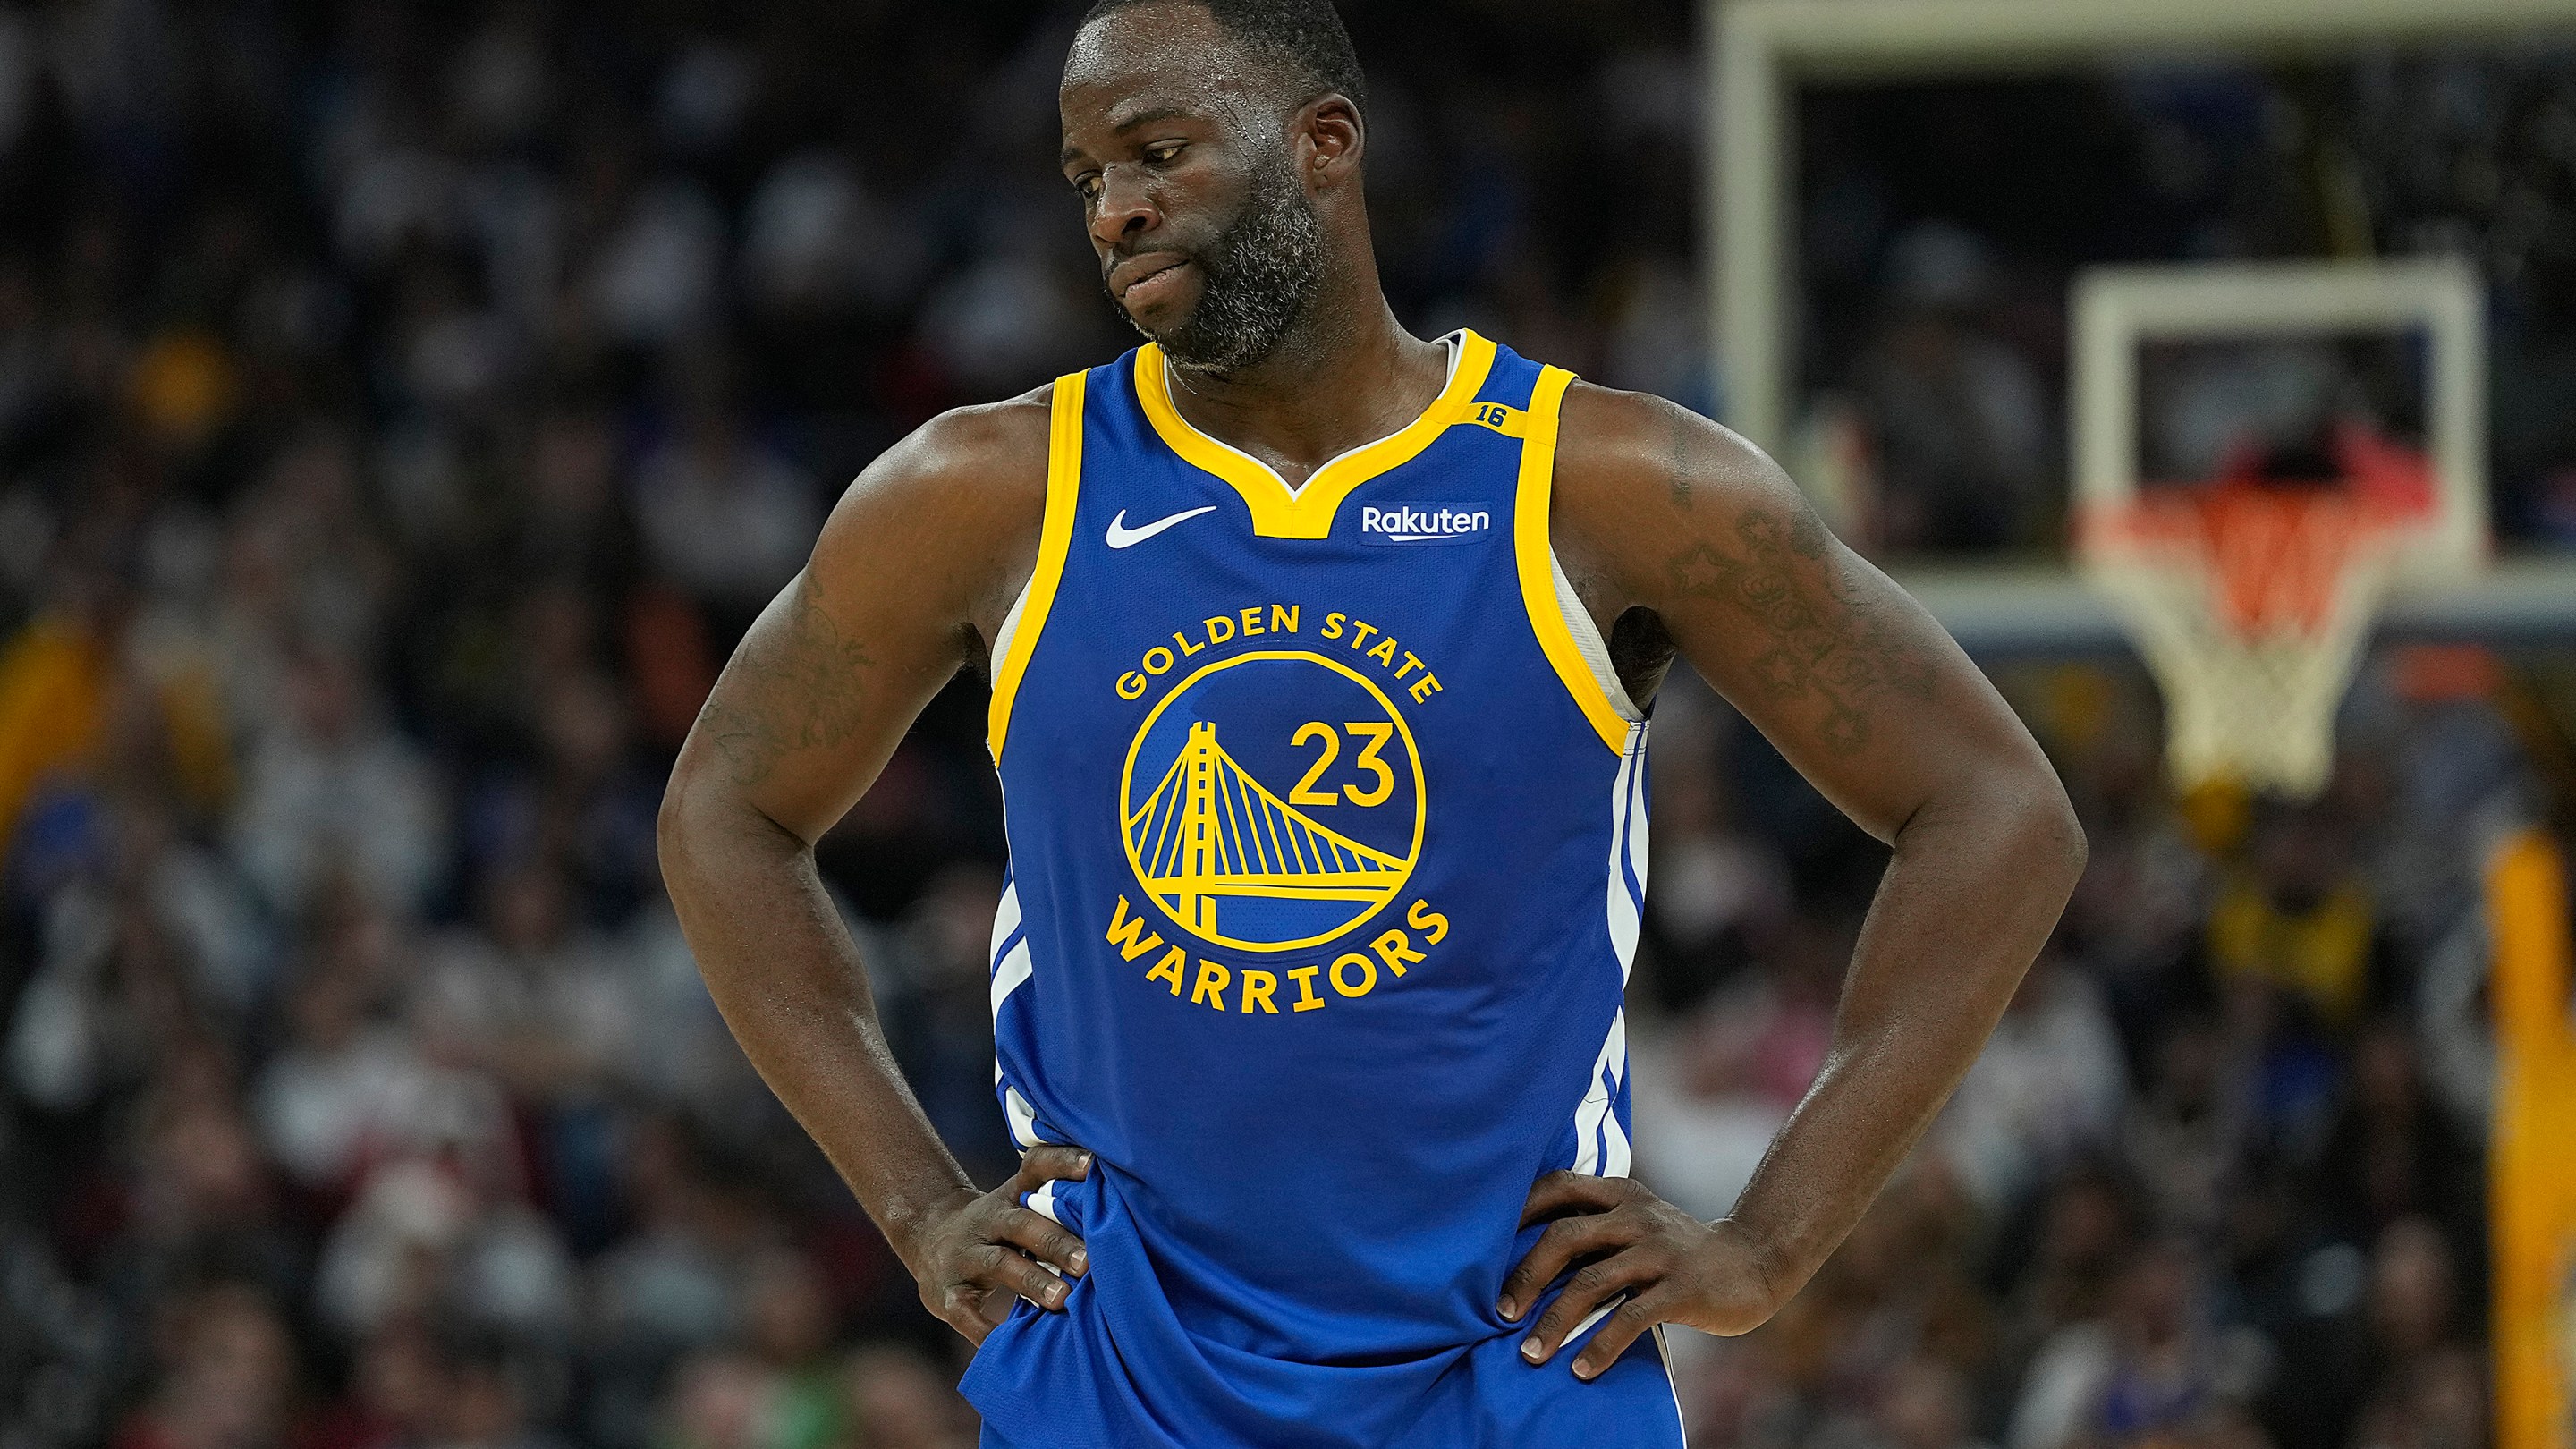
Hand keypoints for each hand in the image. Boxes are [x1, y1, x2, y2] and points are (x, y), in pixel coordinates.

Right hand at [899, 1144, 1094, 1343]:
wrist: (925, 1236)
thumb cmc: (997, 1227)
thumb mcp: (1018, 1206)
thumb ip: (1057, 1208)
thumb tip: (1122, 1217)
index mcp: (1011, 1196)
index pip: (1035, 1168)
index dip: (1062, 1162)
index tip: (1093, 1165)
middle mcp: (989, 1220)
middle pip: (1022, 1224)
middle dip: (1056, 1242)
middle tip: (1089, 1263)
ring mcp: (966, 1256)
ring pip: (999, 1265)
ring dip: (1031, 1280)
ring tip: (1063, 1300)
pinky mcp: (947, 1293)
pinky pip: (965, 1311)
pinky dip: (985, 1329)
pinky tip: (1008, 1341)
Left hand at [1498, 1172, 1783, 1379]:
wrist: (1752, 1263)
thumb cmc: (1677, 1251)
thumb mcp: (1638, 1225)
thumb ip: (1595, 1230)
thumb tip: (1525, 1260)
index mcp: (1620, 1195)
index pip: (1558, 1187)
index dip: (1518, 1211)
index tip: (1483, 1244)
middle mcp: (1636, 1216)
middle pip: (1565, 1237)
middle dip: (1525, 1276)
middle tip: (1500, 1313)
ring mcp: (1660, 1251)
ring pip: (1592, 1282)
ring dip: (1555, 1322)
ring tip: (1531, 1353)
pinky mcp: (1682, 1288)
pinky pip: (1631, 1318)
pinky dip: (1600, 1346)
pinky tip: (1581, 1369)